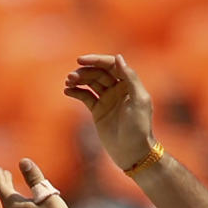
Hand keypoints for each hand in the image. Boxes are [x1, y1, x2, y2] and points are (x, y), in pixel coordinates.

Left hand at [0, 159, 74, 207]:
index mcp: (14, 206)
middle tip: (5, 176)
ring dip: (13, 202)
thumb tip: (23, 161)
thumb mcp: (48, 196)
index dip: (0, 177)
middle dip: (5, 186)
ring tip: (17, 196)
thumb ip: (35, 179)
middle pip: (4, 199)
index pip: (3, 187)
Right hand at [64, 54, 155, 170]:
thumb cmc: (139, 126)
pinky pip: (85, 96)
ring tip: (68, 82)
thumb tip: (118, 57)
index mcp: (130, 84)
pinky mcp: (98, 110)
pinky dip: (76, 92)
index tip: (80, 60)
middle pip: (99, 73)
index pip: (112, 65)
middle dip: (84, 72)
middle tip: (71, 76)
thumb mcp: (139, 100)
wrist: (132, 151)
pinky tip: (67, 91)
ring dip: (78, 80)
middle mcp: (118, 89)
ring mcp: (107, 99)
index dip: (97, 60)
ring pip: (90, 83)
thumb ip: (130, 78)